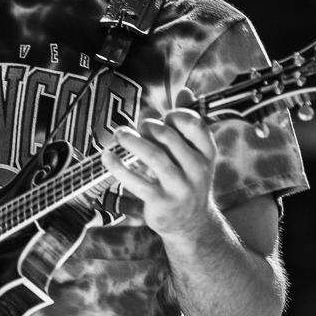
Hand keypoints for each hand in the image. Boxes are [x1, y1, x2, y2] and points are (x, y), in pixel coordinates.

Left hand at [101, 86, 217, 241]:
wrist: (191, 224)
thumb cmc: (188, 179)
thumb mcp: (195, 153)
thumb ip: (187, 122)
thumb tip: (184, 90)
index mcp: (207, 152)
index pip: (195, 124)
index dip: (175, 115)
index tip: (163, 118)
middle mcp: (197, 169)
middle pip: (169, 138)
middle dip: (148, 127)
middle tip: (137, 128)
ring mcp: (180, 187)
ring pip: (154, 157)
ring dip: (132, 142)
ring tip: (120, 134)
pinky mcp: (161, 202)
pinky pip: (137, 181)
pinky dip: (119, 167)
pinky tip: (107, 157)